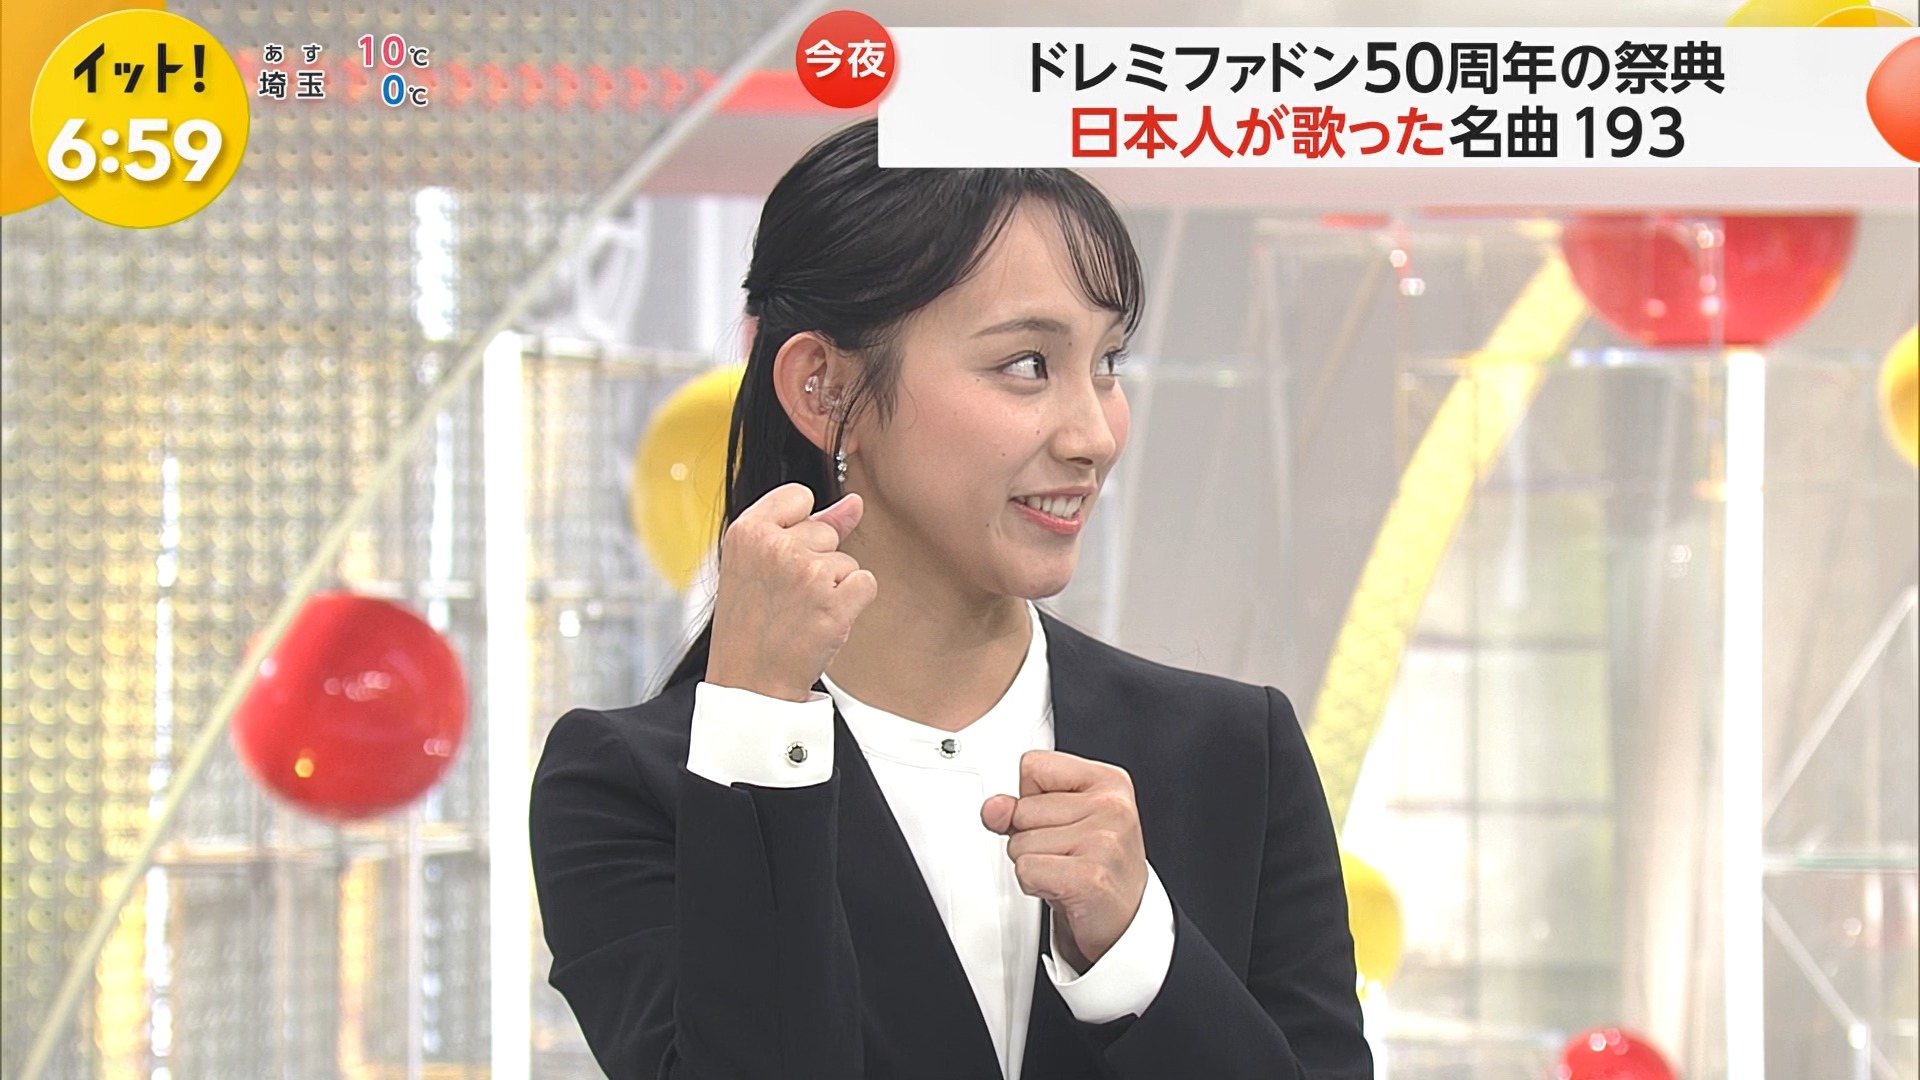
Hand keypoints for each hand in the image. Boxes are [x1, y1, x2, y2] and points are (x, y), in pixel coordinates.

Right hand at [705, 483, 876, 701]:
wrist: (750, 681)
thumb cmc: (752, 623)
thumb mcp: (759, 564)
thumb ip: (808, 524)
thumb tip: (855, 502)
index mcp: (747, 531)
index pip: (798, 496)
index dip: (799, 528)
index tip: (783, 558)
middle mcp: (776, 547)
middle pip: (826, 532)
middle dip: (816, 562)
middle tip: (785, 598)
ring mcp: (807, 574)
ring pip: (846, 562)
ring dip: (833, 588)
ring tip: (799, 613)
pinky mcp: (834, 603)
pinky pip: (866, 583)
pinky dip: (852, 604)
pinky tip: (822, 621)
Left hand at [980, 750, 1147, 969]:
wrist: (1125, 922)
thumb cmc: (1096, 867)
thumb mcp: (1062, 822)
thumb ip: (1023, 806)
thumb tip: (994, 808)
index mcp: (1109, 781)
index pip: (1033, 765)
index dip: (1031, 797)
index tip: (1056, 820)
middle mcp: (1111, 807)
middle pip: (1022, 808)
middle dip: (1031, 836)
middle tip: (1065, 854)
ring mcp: (1102, 840)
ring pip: (1020, 842)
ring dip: (1033, 863)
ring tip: (1065, 870)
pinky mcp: (1089, 876)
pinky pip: (1025, 869)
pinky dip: (1034, 885)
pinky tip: (1062, 888)